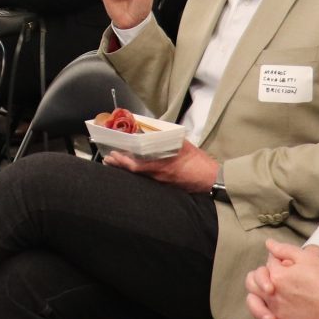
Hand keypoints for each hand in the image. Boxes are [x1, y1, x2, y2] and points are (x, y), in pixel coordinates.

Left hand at [103, 139, 218, 192]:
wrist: (211, 179)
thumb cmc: (198, 161)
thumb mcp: (182, 145)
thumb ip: (168, 139)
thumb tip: (155, 131)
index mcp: (161, 166)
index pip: (136, 166)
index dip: (123, 161)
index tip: (114, 154)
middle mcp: (158, 177)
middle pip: (133, 173)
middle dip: (119, 166)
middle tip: (108, 159)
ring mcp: (161, 183)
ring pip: (139, 176)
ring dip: (126, 169)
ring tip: (115, 163)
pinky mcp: (165, 187)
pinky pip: (147, 180)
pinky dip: (137, 173)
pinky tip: (133, 169)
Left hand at [236, 241, 318, 318]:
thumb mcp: (307, 258)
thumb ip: (284, 250)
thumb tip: (268, 244)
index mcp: (276, 277)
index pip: (258, 273)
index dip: (263, 274)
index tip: (276, 278)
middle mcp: (273, 297)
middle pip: (252, 293)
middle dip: (257, 293)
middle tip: (270, 295)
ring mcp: (278, 316)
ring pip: (256, 317)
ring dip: (255, 316)